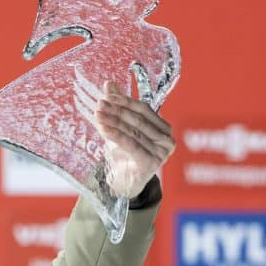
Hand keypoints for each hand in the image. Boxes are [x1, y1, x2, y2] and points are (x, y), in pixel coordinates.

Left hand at [95, 81, 174, 198]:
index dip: (125, 101)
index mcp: (163, 128)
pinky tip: (103, 128)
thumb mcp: (119, 128)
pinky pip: (131, 145)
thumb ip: (117, 107)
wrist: (122, 182)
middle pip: (138, 120)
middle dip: (116, 111)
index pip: (144, 109)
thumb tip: (109, 83)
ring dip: (113, 121)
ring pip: (133, 131)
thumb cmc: (124, 154)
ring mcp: (161, 153)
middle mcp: (167, 139)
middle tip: (99, 105)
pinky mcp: (151, 163)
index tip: (107, 96)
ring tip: (97, 115)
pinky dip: (116, 135)